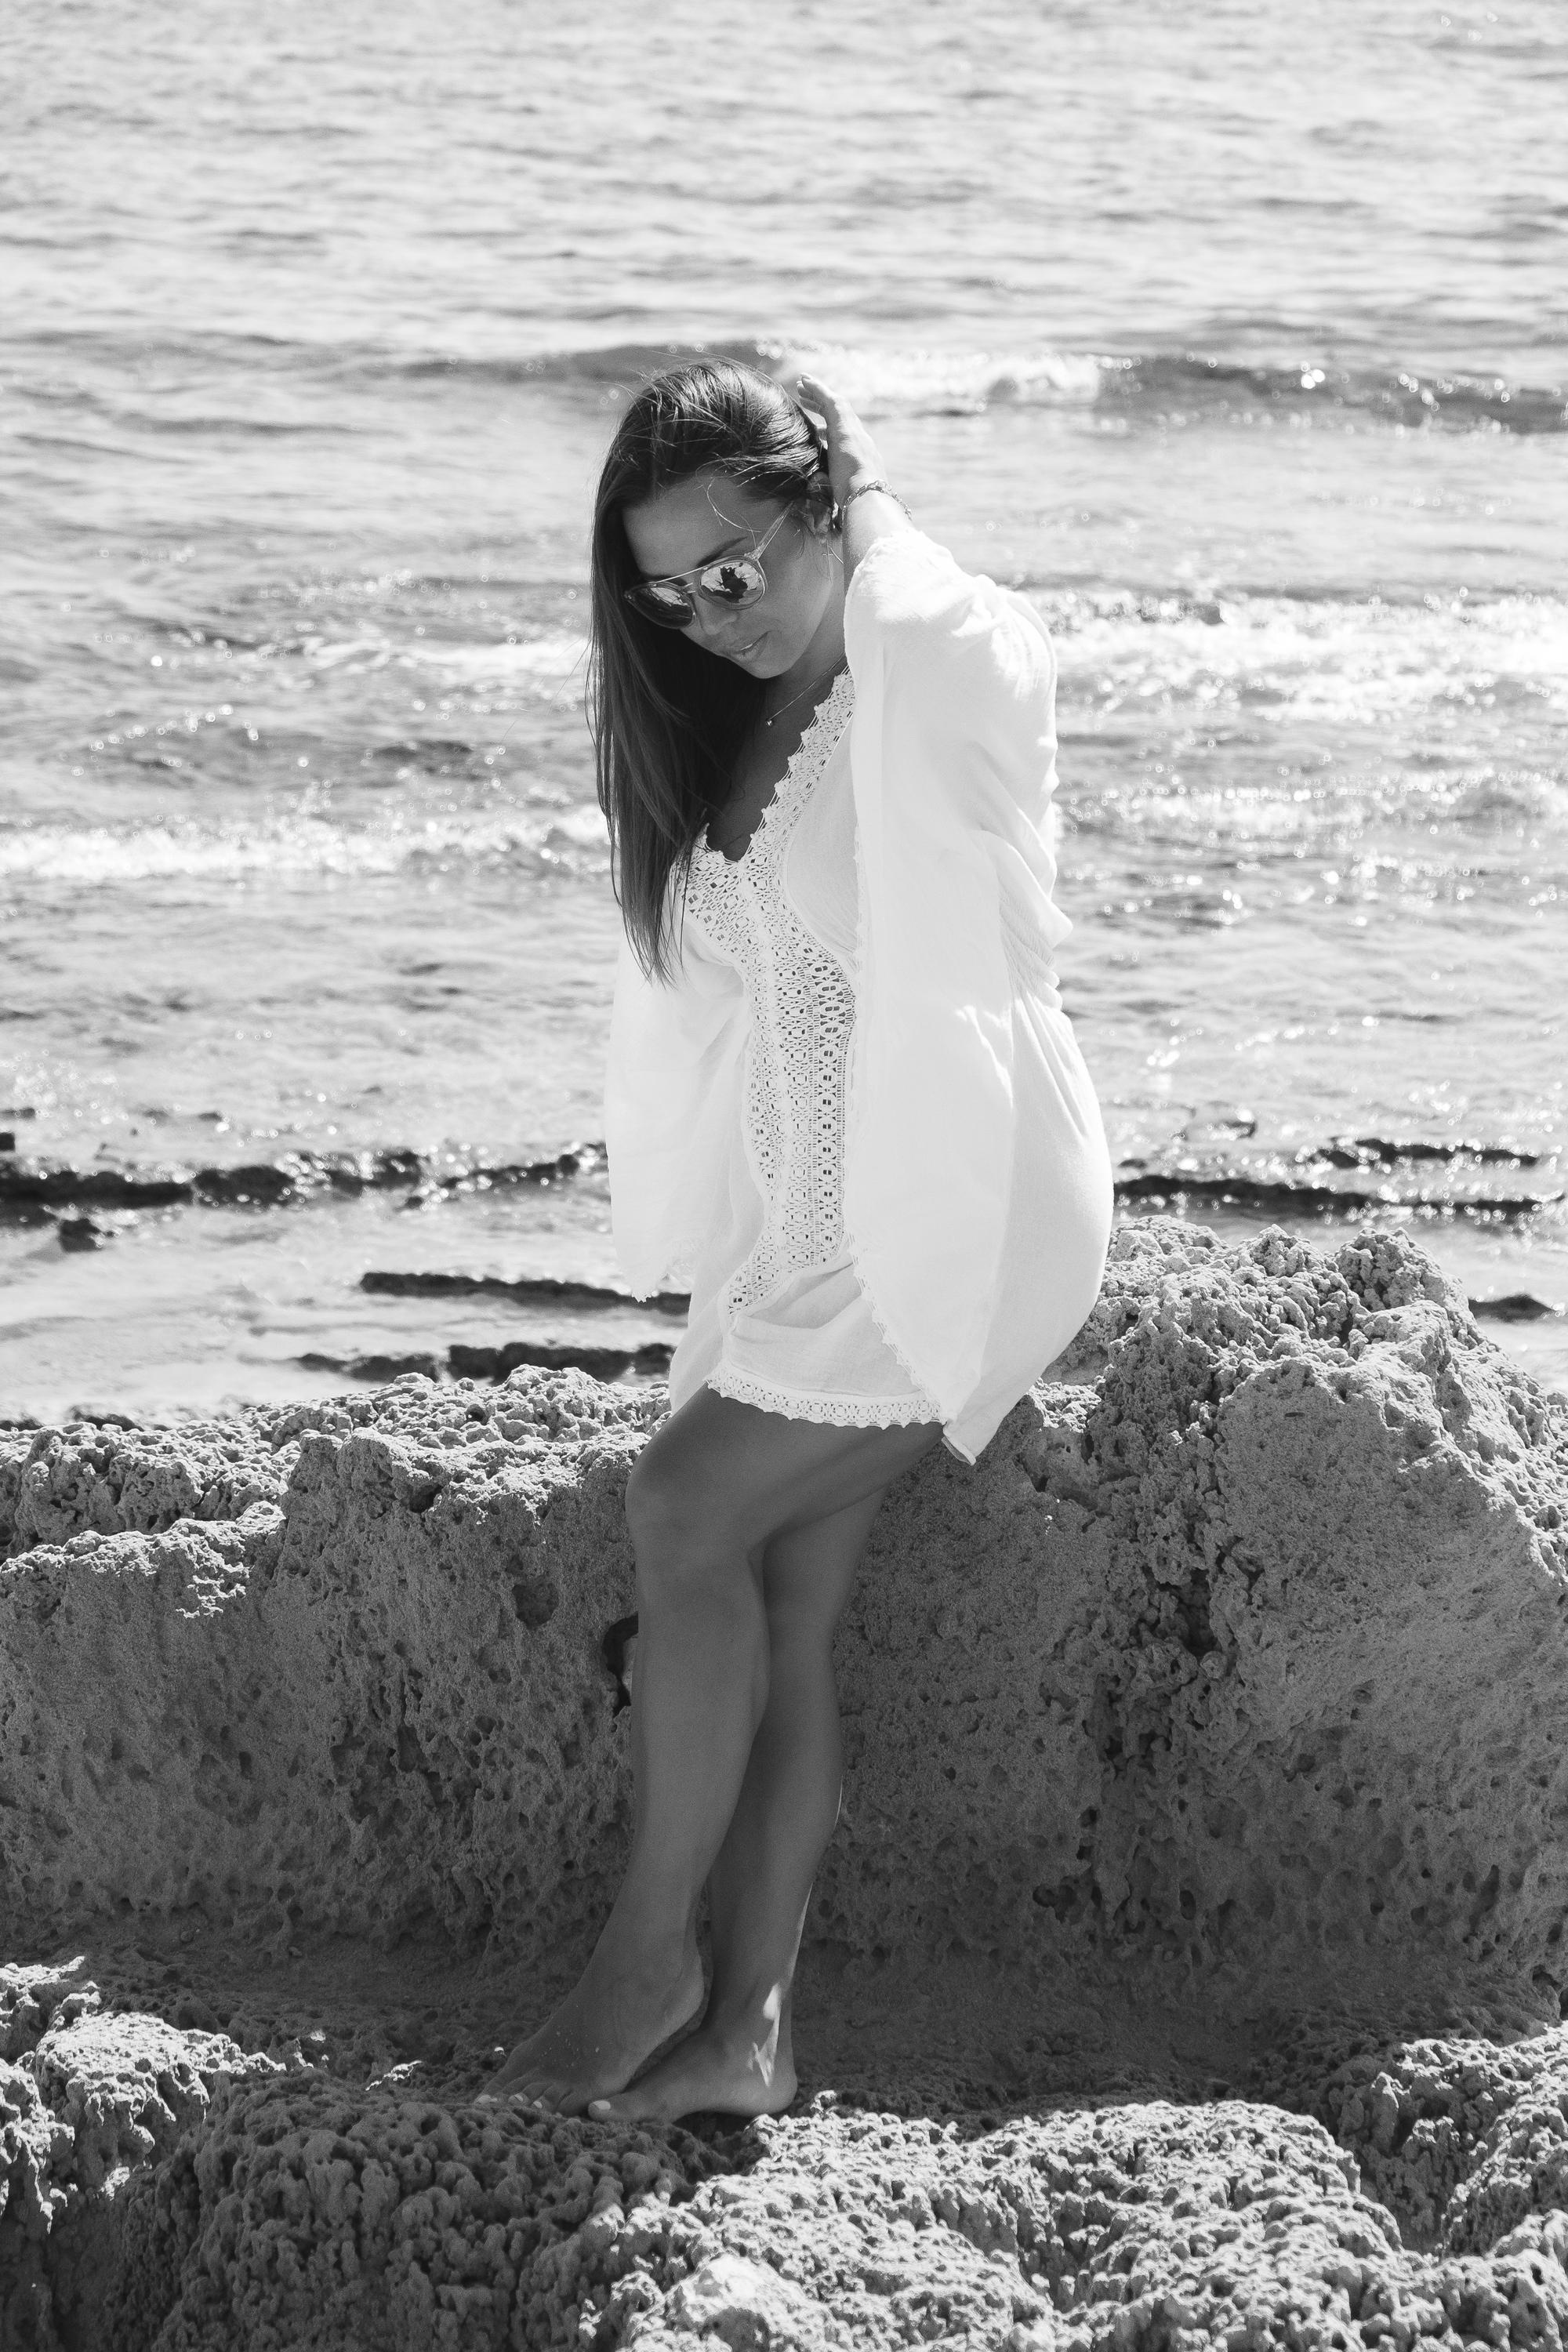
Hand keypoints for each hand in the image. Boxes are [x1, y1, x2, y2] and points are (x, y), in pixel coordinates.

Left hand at [793, 371, 885, 512]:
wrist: (867, 499)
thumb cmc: (854, 507)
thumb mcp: (841, 500)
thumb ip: (833, 499)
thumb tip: (821, 513)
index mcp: (860, 458)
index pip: (844, 438)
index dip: (830, 430)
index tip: (817, 430)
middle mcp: (860, 441)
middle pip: (840, 417)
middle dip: (823, 407)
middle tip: (805, 399)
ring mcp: (854, 432)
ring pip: (835, 404)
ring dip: (818, 394)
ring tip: (801, 385)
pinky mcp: (844, 426)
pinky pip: (830, 400)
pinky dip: (818, 389)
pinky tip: (805, 381)